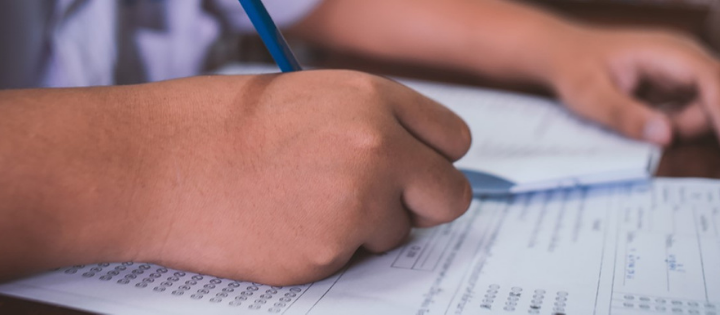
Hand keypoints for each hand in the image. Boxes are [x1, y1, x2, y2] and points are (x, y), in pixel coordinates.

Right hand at [130, 71, 471, 284]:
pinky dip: (327, 249)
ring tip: (303, 204)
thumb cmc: (223, 126)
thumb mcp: (312, 99)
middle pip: (449, 195)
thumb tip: (415, 162)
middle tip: (382, 202)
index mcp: (372, 98)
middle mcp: (377, 147)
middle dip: (422, 203)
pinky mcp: (328, 251)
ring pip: (398, 234)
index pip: (453, 139)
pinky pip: (353, 258)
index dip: (433, 158)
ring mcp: (356, 202)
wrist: (157, 163)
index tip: (418, 170)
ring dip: (365, 227)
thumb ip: (374, 125)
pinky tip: (283, 224)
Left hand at [549, 28, 719, 144]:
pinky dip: (668, 127)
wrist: (564, 56)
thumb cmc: (574, 69)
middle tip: (644, 130)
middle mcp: (684, 60)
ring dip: (675, 128)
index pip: (713, 80)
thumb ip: (625, 116)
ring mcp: (683, 75)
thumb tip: (665, 137)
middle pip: (714, 100)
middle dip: (687, 125)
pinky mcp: (677, 89)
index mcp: (669, 52)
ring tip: (631, 119)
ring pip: (703, 112)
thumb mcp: (590, 97)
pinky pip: (688, 115)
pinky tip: (639, 120)